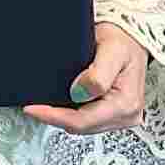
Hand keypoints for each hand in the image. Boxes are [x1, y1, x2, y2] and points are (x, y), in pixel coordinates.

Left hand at [23, 23, 146, 134]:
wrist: (131, 38)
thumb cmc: (123, 40)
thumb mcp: (111, 50)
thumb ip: (97, 74)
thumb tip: (79, 93)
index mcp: (126, 103)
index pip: (82, 121)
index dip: (54, 117)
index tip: (33, 108)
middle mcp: (127, 115)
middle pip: (81, 127)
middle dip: (56, 117)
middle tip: (34, 105)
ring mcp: (121, 117)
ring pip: (83, 126)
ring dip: (64, 116)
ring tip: (47, 102)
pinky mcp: (114, 115)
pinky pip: (87, 120)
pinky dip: (73, 113)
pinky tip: (64, 102)